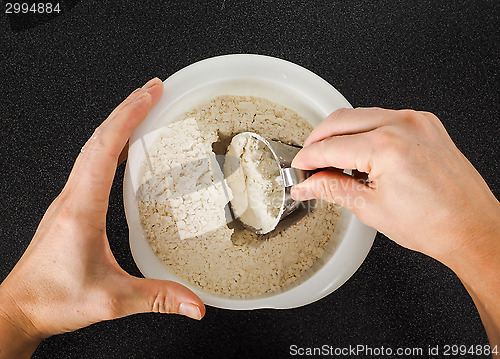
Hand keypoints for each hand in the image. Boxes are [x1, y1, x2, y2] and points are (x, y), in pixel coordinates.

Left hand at [0, 78, 204, 357]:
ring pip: (92, 147)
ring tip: (141, 108)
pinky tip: (123, 148)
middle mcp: (73, 196)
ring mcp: (70, 198)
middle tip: (153, 90)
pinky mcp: (71, 205)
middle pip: (98, 138)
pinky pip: (90, 163)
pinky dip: (110, 145)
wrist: (20, 307)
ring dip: (116, 123)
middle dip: (127, 109)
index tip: (150, 94)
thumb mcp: (112, 299)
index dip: (128, 116)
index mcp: (82, 208)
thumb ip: (158, 298)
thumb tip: (195, 304)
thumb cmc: (53, 299)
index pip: (105, 148)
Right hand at [290, 107, 499, 349]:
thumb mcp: (370, 208)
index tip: (299, 168)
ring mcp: (417, 121)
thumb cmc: (433, 224)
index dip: (308, 158)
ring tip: (333, 160)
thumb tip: (308, 184)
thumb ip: (332, 188)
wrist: (472, 228)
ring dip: (340, 133)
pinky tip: (360, 151)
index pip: (330, 146)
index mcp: (386, 147)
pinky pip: (384, 116)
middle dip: (318, 139)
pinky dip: (365, 130)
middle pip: (340, 120)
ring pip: (361, 114)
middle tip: (309, 161)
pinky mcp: (426, 124)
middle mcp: (403, 125)